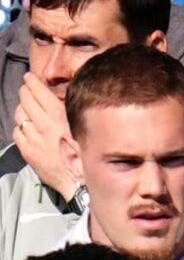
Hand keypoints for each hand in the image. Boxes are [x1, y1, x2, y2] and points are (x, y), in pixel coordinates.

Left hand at [13, 73, 76, 200]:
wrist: (83, 181)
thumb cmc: (90, 154)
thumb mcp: (86, 126)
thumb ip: (73, 111)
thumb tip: (66, 98)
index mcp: (60, 115)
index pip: (38, 90)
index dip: (31, 81)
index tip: (30, 78)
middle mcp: (44, 124)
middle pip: (25, 99)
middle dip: (25, 91)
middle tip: (27, 89)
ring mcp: (34, 138)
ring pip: (19, 115)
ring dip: (22, 108)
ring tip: (27, 108)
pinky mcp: (28, 151)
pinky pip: (17, 133)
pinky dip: (20, 128)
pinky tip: (27, 128)